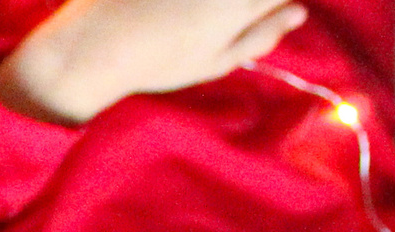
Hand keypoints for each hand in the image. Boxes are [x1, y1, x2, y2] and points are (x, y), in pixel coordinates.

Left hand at [0, 0, 307, 125]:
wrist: (94, 45)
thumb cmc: (156, 63)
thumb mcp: (214, 62)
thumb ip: (261, 35)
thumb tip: (300, 11)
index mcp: (243, 3)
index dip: (274, 3)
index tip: (264, 11)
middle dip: (244, 5)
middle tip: (214, 20)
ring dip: (208, 5)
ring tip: (182, 16)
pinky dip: (179, 1)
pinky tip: (165, 6)